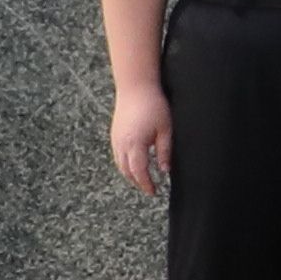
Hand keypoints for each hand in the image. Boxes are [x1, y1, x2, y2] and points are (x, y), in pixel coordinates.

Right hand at [108, 83, 171, 198]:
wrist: (135, 87)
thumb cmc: (154, 105)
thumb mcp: (166, 129)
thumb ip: (165, 151)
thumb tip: (165, 170)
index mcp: (134, 144)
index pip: (139, 172)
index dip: (146, 184)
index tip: (154, 192)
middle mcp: (121, 144)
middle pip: (126, 171)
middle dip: (137, 182)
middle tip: (149, 188)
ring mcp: (115, 139)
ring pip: (120, 164)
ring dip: (130, 174)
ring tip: (143, 179)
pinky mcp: (114, 134)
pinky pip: (117, 155)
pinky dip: (125, 164)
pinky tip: (134, 164)